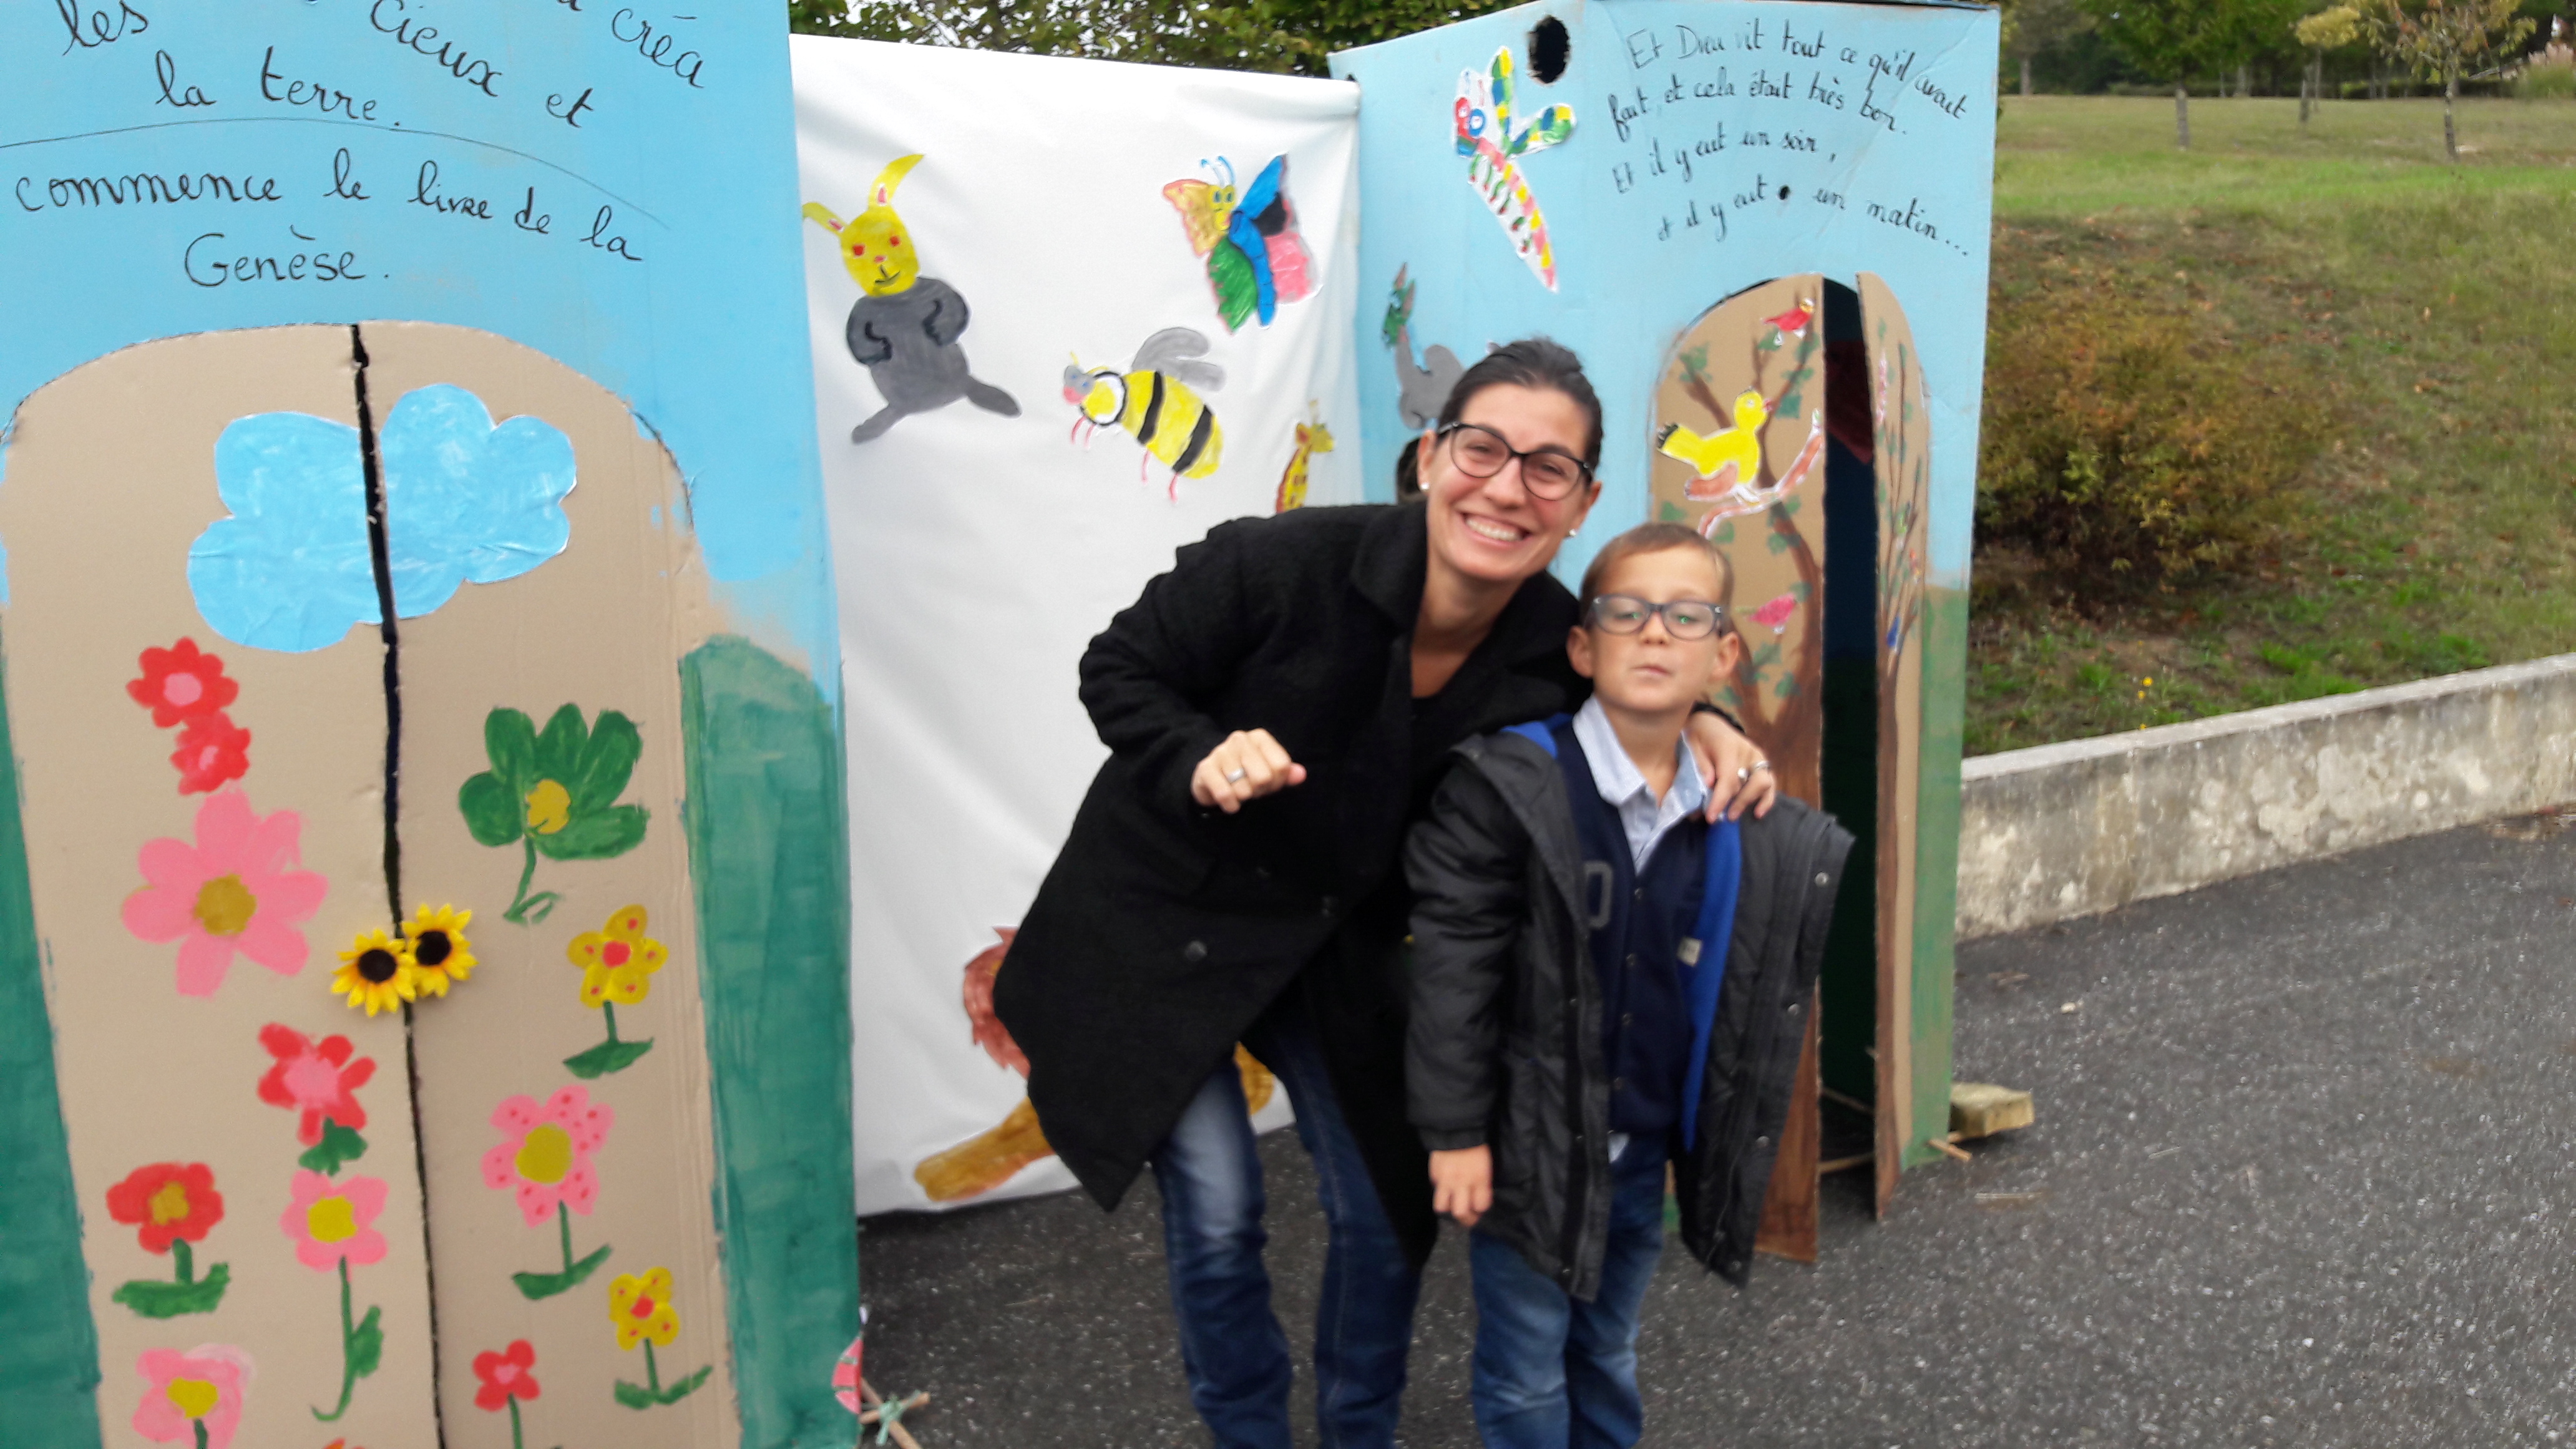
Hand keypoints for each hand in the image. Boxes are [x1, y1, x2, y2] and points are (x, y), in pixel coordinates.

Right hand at [1189, 729, 1308, 813]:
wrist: (1211, 779)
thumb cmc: (1246, 774)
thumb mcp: (1269, 773)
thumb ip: (1287, 773)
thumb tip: (1301, 774)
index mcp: (1259, 737)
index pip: (1281, 766)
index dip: (1277, 782)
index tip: (1268, 784)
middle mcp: (1240, 739)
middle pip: (1264, 777)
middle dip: (1260, 791)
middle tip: (1252, 789)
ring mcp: (1220, 752)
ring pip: (1244, 788)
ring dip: (1244, 798)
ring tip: (1239, 793)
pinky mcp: (1205, 768)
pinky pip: (1225, 794)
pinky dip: (1231, 805)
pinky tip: (1231, 804)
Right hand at [1429, 1146, 1492, 1227]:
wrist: (1456, 1128)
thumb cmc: (1476, 1145)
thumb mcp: (1486, 1164)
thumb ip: (1482, 1182)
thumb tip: (1478, 1195)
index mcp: (1480, 1178)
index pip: (1481, 1206)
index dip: (1480, 1209)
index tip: (1479, 1207)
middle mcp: (1463, 1182)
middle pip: (1460, 1212)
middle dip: (1464, 1219)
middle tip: (1466, 1215)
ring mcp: (1446, 1180)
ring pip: (1442, 1206)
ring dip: (1447, 1206)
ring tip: (1451, 1203)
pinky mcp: (1434, 1174)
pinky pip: (1435, 1189)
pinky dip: (1439, 1190)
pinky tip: (1444, 1185)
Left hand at [1689, 711, 1776, 821]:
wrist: (1710, 722)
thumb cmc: (1699, 735)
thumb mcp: (1692, 746)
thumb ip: (1701, 764)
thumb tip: (1710, 784)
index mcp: (1728, 746)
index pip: (1728, 778)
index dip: (1720, 799)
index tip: (1711, 816)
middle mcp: (1747, 751)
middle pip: (1748, 782)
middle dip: (1736, 803)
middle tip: (1722, 817)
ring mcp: (1757, 756)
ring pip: (1763, 783)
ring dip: (1749, 801)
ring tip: (1733, 815)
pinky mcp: (1762, 762)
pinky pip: (1770, 782)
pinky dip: (1766, 799)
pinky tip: (1758, 812)